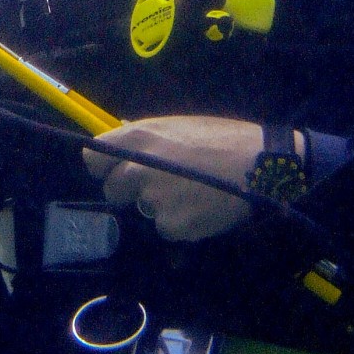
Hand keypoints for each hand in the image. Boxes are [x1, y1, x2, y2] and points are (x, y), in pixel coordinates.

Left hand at [83, 116, 265, 241]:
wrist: (260, 164)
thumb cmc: (223, 139)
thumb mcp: (178, 126)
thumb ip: (145, 138)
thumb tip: (122, 140)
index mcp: (137, 138)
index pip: (93, 158)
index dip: (105, 167)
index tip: (116, 171)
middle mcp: (136, 168)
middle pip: (113, 189)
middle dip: (132, 191)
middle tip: (164, 185)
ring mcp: (152, 199)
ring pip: (143, 210)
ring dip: (161, 206)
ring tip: (193, 193)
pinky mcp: (171, 225)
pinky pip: (167, 227)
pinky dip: (181, 222)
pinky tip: (203, 208)